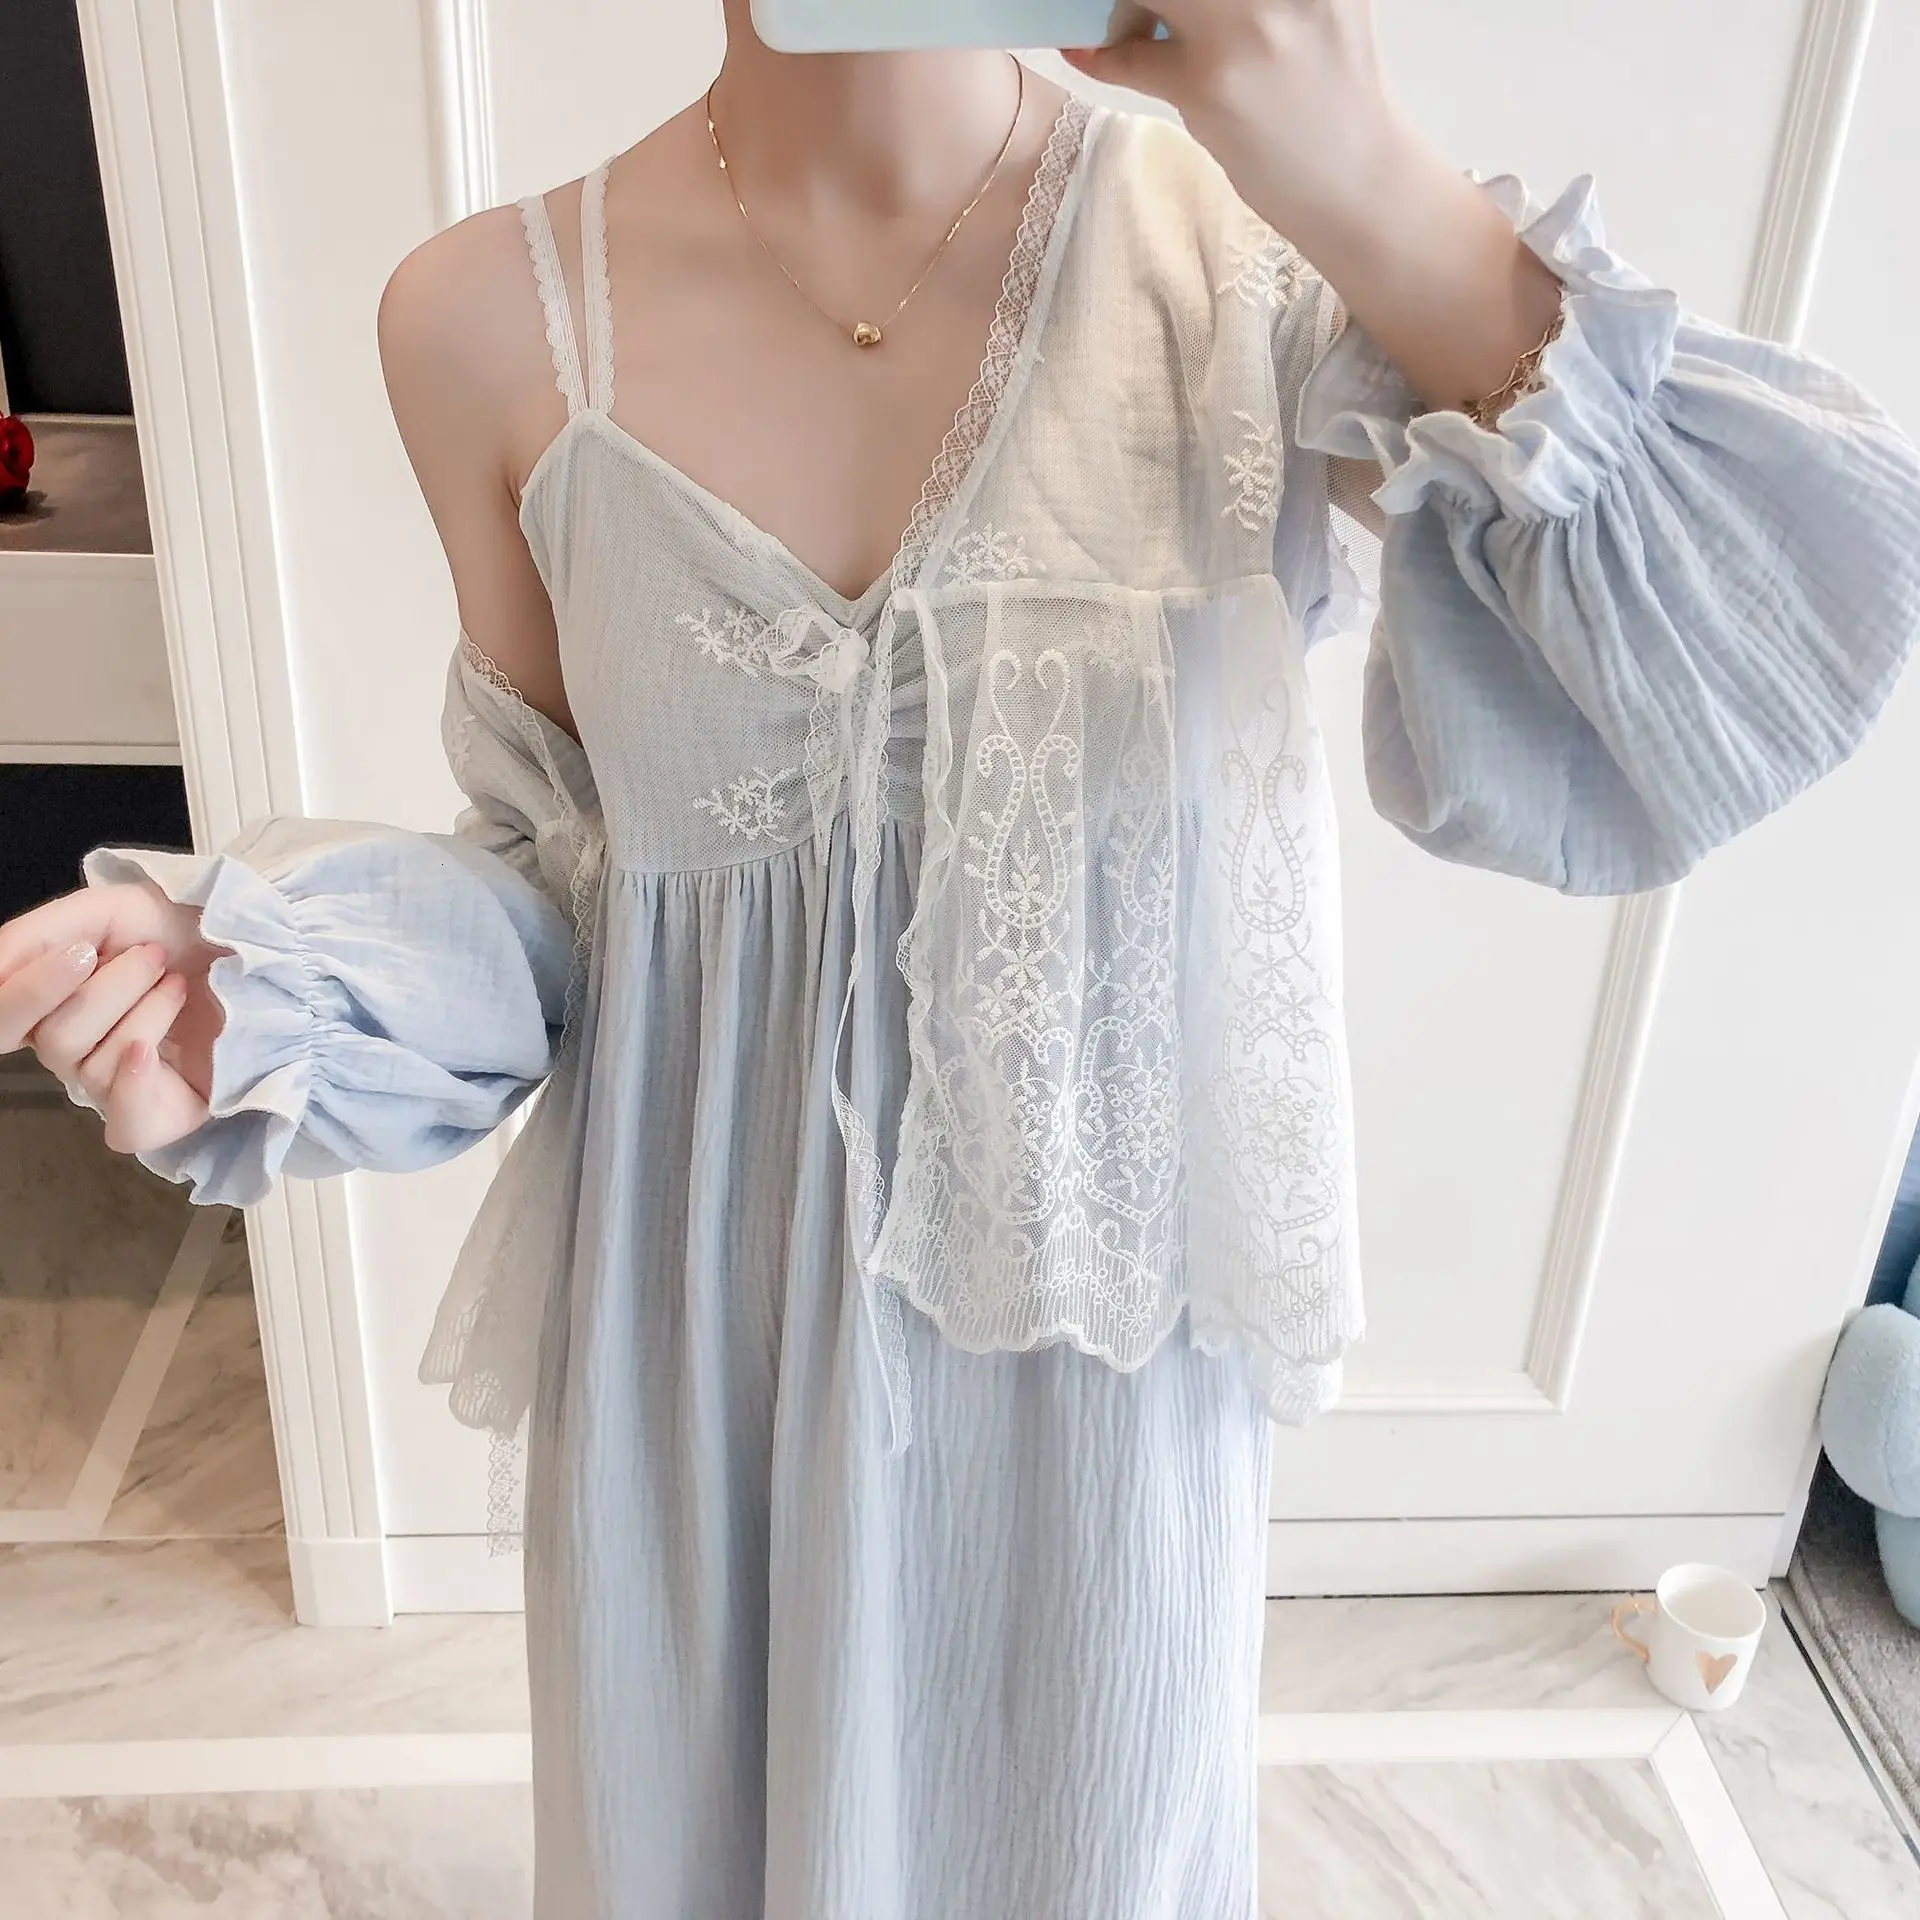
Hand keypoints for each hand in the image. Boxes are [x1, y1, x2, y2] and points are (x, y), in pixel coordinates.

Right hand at [0, 881, 225, 1153]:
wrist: (265, 947)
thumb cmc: (185, 929)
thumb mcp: (104, 911)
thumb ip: (31, 937)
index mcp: (52, 1005)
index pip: (5, 1020)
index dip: (26, 993)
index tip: (81, 952)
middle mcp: (76, 1049)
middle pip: (53, 1039)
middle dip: (107, 990)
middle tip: (154, 955)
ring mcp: (116, 1085)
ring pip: (92, 1066)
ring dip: (146, 1011)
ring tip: (181, 983)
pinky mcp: (163, 1115)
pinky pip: (125, 1123)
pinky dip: (134, 1083)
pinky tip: (153, 1049)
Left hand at [1062, 1, 1401, 233]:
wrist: (1362, 185)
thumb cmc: (1335, 100)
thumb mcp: (1318, 8)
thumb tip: (1163, 0)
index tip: (1157, 1)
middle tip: (1134, 7)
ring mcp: (1244, 24)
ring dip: (1123, 7)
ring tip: (1125, 25)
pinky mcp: (1209, 83)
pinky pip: (1131, 55)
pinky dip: (1100, 53)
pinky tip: (1084, 49)